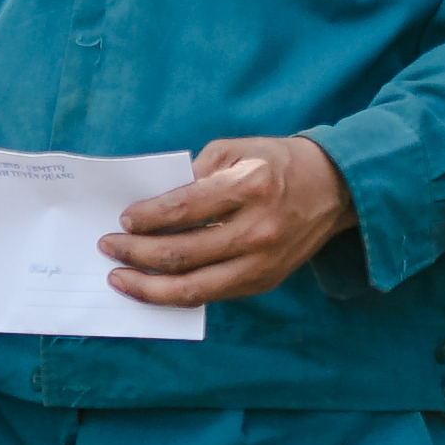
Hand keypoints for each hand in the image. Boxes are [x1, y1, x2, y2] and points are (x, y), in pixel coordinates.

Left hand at [106, 136, 352, 306]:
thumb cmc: (278, 163)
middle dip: (135, 253)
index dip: (145, 217)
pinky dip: (178, 294)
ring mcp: (262, 263)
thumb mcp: (236, 149)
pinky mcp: (264, 282)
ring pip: (193, 288)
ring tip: (121, 279)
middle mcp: (256, 230)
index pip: (181, 209)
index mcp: (248, 186)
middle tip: (109, 248)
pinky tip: (156, 287)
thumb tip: (154, 204)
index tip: (123, 219)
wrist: (334, 189)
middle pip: (180, 254)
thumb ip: (195, 173)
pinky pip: (212, 295)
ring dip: (149, 287)